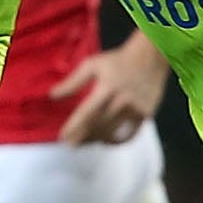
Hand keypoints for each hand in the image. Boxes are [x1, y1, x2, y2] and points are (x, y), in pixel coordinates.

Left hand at [52, 38, 169, 144]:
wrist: (150, 57)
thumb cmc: (117, 61)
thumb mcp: (92, 65)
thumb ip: (72, 82)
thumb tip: (52, 95)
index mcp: (106, 88)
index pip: (86, 113)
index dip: (74, 127)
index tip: (63, 137)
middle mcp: (121, 101)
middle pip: (98, 126)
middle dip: (82, 137)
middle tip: (71, 145)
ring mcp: (135, 109)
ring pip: (112, 132)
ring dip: (96, 140)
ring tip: (86, 142)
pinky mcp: (146, 114)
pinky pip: (130, 134)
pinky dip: (117, 141)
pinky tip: (107, 141)